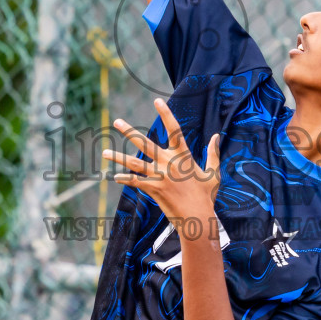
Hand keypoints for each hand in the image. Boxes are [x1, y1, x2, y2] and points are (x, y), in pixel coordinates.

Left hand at [104, 97, 220, 228]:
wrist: (198, 218)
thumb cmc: (206, 196)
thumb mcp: (213, 174)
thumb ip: (213, 153)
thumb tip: (216, 136)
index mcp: (184, 156)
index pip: (174, 129)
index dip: (166, 114)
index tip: (157, 101)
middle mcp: (169, 163)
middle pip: (145, 143)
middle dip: (129, 132)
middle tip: (116, 121)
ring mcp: (159, 176)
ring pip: (134, 163)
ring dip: (118, 157)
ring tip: (104, 152)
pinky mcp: (153, 189)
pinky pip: (135, 182)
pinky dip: (125, 179)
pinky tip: (115, 177)